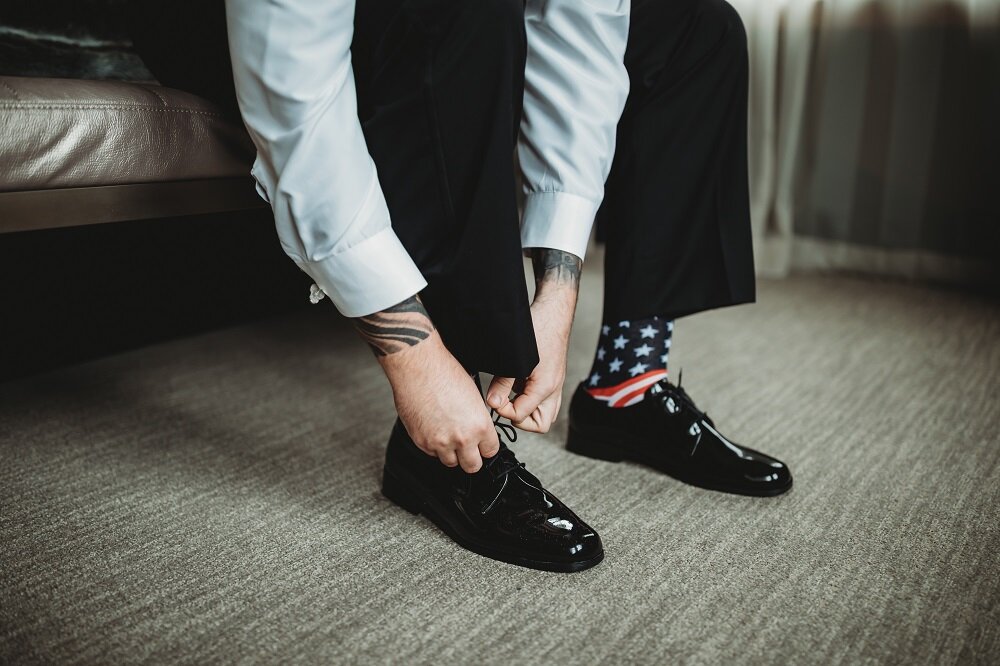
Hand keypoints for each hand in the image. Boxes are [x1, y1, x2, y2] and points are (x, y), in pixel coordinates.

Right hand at [355, 296, 497, 472]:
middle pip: (472, 466)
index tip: (482, 444)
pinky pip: (432, 453)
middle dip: (471, 457)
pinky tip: (433, 428)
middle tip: (467, 447)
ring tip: (448, 435)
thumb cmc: (445, 373)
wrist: (418, 367)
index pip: (491, 452)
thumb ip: (477, 419)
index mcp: (480, 425)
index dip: (486, 447)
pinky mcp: (421, 441)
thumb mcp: (474, 396)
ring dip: (451, 453)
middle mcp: (462, 438)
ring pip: (450, 462)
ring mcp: (440, 443)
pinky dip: (434, 446)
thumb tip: (478, 432)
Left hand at [486, 248, 580, 432]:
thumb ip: (502, 384)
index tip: (492, 398)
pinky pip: (543, 401)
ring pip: (544, 415)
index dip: (502, 410)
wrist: (553, 312)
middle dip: (520, 419)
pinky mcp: (552, 379)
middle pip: (539, 424)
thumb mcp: (515, 358)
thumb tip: (491, 403)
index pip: (521, 416)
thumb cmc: (538, 329)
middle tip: (504, 404)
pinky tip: (517, 385)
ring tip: (511, 397)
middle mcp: (553, 390)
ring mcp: (555, 385)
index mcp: (545, 388)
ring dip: (526, 412)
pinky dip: (529, 400)